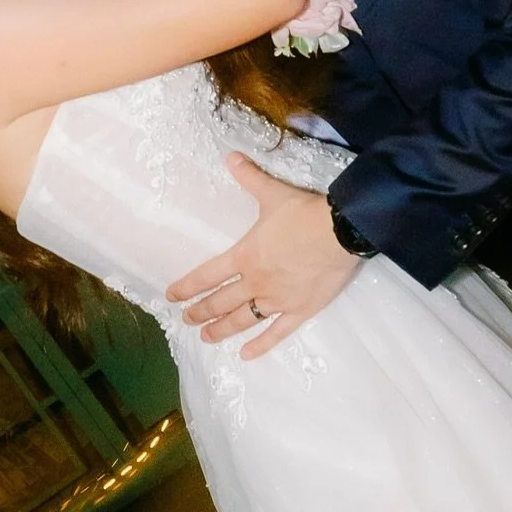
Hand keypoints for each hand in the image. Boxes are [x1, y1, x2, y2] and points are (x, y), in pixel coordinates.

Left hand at [166, 153, 359, 358]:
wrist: (340, 231)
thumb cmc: (303, 213)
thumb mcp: (272, 193)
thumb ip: (249, 177)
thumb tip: (230, 156)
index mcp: (244, 256)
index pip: (207, 276)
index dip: (187, 287)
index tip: (171, 297)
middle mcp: (256, 282)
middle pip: (221, 302)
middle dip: (200, 312)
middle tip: (186, 321)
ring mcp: (277, 300)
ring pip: (243, 320)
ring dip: (222, 329)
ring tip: (207, 337)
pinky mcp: (300, 310)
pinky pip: (277, 333)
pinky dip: (261, 345)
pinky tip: (247, 355)